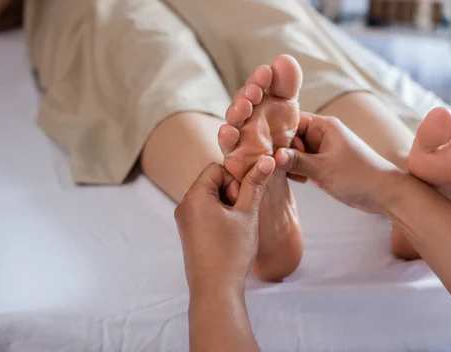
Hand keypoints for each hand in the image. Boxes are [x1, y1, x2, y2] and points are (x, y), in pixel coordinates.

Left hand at [175, 157, 274, 293]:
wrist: (215, 291)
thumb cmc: (232, 252)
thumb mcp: (248, 214)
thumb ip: (255, 184)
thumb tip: (266, 159)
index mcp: (194, 196)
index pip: (216, 168)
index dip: (234, 180)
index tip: (242, 202)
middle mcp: (184, 206)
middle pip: (211, 182)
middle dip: (230, 193)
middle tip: (240, 215)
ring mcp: (184, 221)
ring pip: (209, 198)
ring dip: (227, 206)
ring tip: (236, 227)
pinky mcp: (188, 233)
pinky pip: (204, 213)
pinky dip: (219, 217)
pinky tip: (229, 235)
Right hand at [275, 113, 399, 211]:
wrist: (384, 193)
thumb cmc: (359, 176)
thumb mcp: (324, 169)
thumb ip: (297, 162)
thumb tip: (272, 156)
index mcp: (324, 126)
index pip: (291, 120)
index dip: (275, 130)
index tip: (259, 143)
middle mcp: (322, 134)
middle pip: (291, 135)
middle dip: (279, 148)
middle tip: (265, 162)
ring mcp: (323, 150)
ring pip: (296, 151)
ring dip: (287, 161)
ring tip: (279, 173)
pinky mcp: (324, 164)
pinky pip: (303, 162)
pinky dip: (296, 169)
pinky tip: (293, 179)